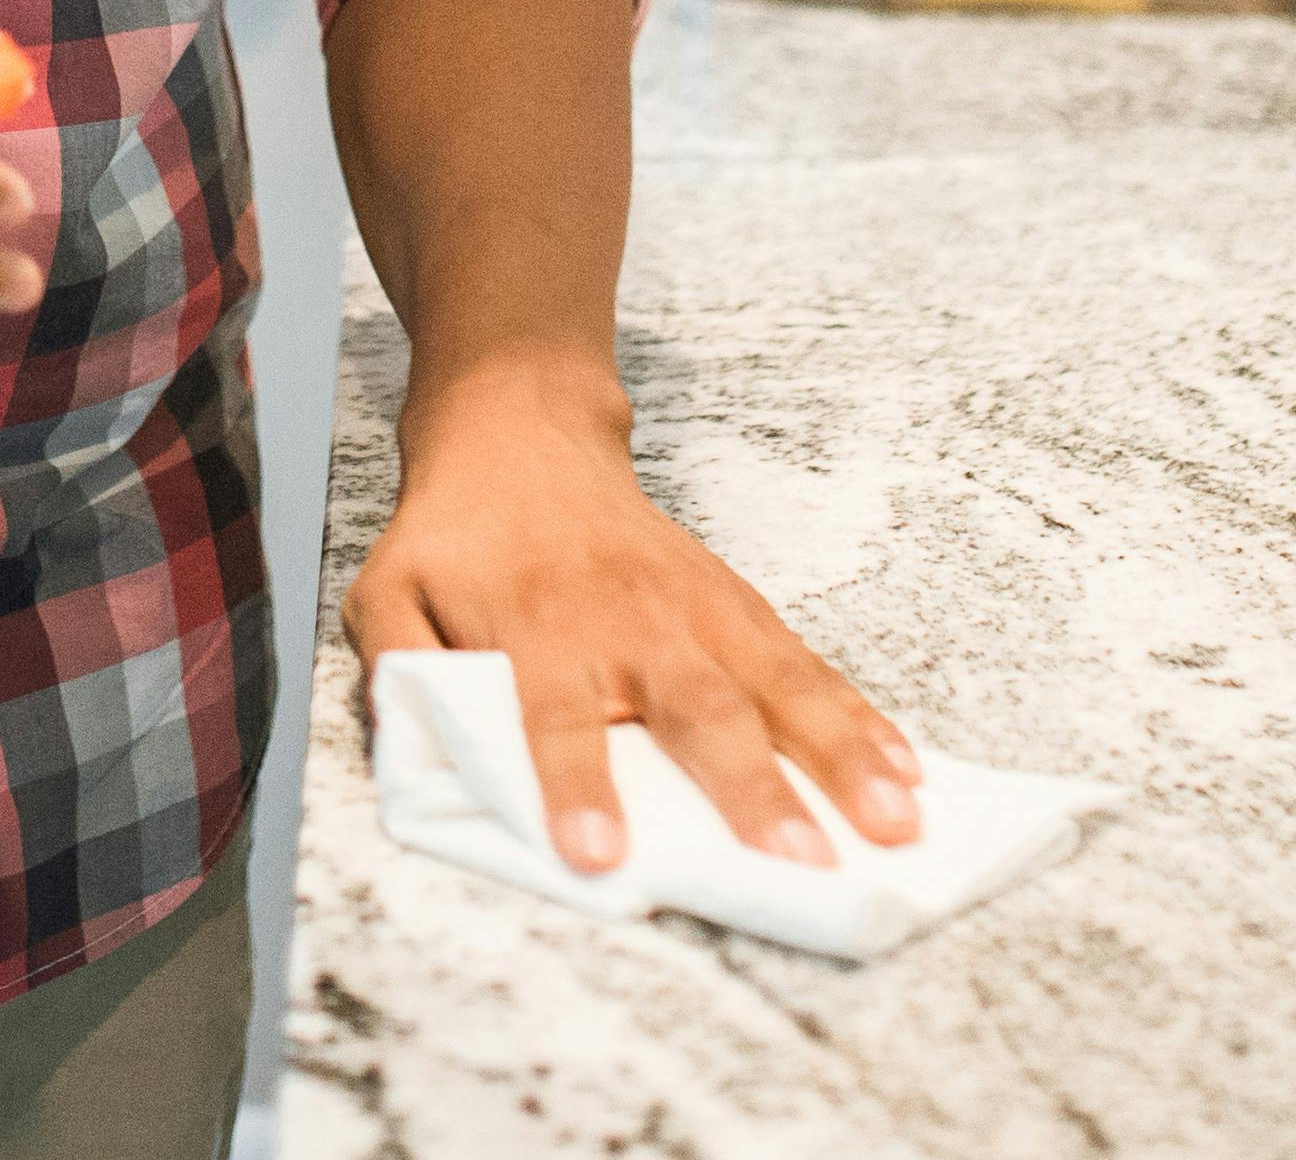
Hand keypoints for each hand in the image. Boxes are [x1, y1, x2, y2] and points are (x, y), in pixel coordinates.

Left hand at [344, 364, 917, 872]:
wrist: (523, 432)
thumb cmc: (457, 536)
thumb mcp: (388, 590)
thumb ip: (394, 665)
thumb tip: (407, 742)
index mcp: (534, 629)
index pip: (551, 714)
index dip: (573, 782)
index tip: (597, 853)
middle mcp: (627, 621)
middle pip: (694, 708)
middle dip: (750, 788)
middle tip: (800, 863)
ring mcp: (696, 610)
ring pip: (776, 686)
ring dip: (840, 757)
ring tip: (896, 822)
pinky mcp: (737, 606)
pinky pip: (806, 665)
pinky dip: (860, 719)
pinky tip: (907, 771)